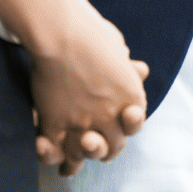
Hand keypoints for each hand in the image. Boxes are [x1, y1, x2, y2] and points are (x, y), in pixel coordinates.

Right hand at [26, 7, 148, 177]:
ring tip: (72, 158)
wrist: (62, 33)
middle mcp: (110, 117)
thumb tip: (141, 71)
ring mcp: (82, 125)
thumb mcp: (118, 48)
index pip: (133, 126)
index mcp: (131, 99)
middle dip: (104, 148)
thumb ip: (127, 68)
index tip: (120, 120)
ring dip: (80, 157)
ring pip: (84, 155)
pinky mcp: (55, 125)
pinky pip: (55, 152)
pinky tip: (51, 155)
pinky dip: (52, 156)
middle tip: (92, 142)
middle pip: (112, 148)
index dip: (127, 126)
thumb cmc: (92, 34)